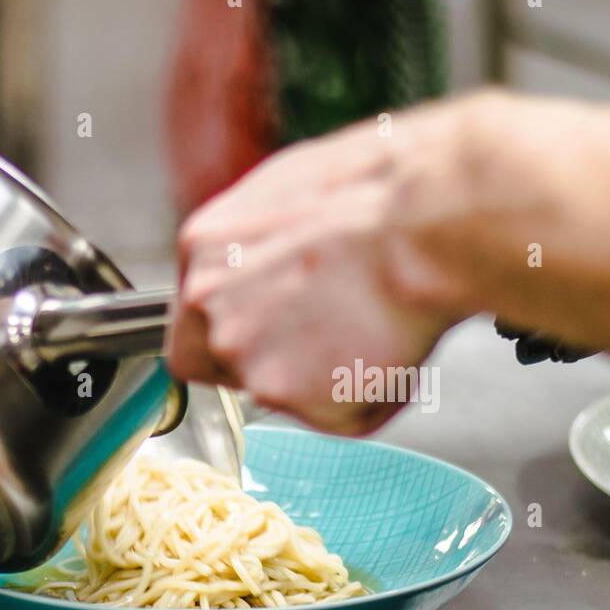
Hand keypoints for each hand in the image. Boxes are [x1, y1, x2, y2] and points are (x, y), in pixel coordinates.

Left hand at [170, 96, 489, 433]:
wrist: (417, 223)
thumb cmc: (371, 192)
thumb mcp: (288, 196)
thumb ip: (259, 250)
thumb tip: (276, 269)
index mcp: (205, 253)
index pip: (193, 326)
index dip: (233, 336)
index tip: (266, 335)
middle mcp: (213, 312)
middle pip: (230, 365)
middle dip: (278, 358)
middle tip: (333, 330)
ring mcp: (251, 360)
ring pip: (286, 393)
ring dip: (325, 377)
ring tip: (372, 328)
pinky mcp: (297, 398)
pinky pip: (337, 416)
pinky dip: (368, 396)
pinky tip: (390, 349)